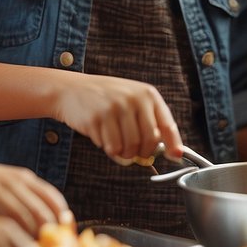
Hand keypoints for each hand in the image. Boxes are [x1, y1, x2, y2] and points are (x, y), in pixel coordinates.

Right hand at [0, 154, 71, 235]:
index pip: (56, 202)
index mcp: (25, 178)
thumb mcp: (0, 192)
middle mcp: (20, 180)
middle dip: (53, 239)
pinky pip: (14, 219)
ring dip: (37, 242)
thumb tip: (37, 232)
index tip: (61, 246)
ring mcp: (7, 186)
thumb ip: (18, 206)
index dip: (63, 224)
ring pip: (34, 218)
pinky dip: (18, 238)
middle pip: (49, 212)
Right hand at [53, 73, 183, 162]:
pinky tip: (102, 136)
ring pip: (130, 147)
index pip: (167, 124)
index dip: (173, 143)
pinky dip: (109, 148)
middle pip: (149, 141)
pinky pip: (111, 147)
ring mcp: (115, 107)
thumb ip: (149, 121)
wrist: (71, 90)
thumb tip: (166, 150)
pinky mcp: (98, 118)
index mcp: (147, 94)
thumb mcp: (131, 100)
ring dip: (124, 152)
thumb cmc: (105, 99)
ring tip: (115, 141)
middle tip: (134, 152)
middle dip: (142, 152)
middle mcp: (133, 99)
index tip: (175, 156)